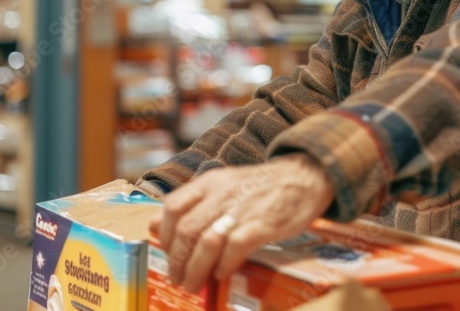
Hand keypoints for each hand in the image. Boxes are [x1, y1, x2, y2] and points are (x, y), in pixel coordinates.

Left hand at [151, 153, 333, 293]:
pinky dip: (223, 265)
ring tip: (192, 284)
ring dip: (195, 269)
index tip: (166, 252)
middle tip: (177, 277)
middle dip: (176, 260)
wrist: (304, 176)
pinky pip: (234, 249)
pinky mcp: (261, 225)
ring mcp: (241, 209)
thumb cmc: (263, 185)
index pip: (173, 206)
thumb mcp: (223, 184)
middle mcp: (221, 194)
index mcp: (210, 182)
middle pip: (186, 230)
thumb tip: (154, 224)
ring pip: (205, 242)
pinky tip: (222, 274)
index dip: (163, 234)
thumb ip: (192, 203)